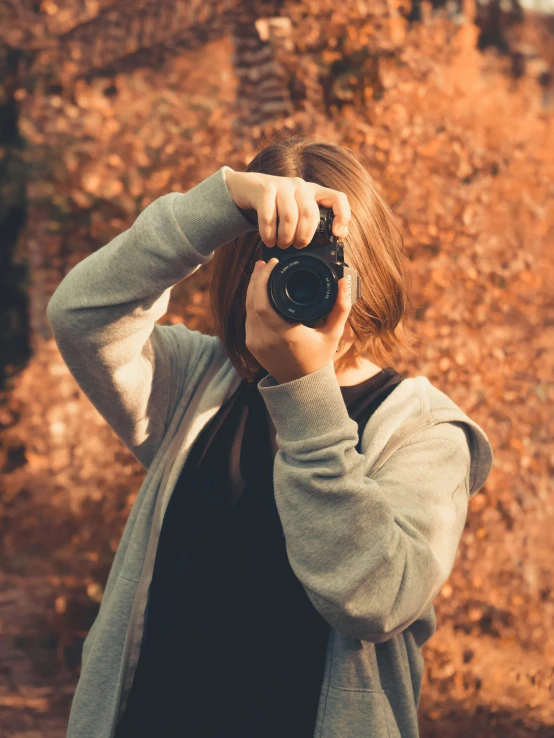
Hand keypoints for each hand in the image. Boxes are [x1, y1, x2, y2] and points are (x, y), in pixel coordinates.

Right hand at [224, 167, 349, 246]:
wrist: (246, 189)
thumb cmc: (275, 206)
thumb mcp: (295, 211)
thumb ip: (310, 223)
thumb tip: (333, 238)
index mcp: (313, 192)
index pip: (338, 198)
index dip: (342, 216)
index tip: (336, 234)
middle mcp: (300, 186)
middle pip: (310, 213)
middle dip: (304, 236)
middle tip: (297, 246)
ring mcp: (282, 185)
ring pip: (290, 216)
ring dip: (285, 237)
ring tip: (281, 245)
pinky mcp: (264, 189)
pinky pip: (269, 216)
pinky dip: (268, 233)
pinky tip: (268, 240)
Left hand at [226, 167, 352, 382]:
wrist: (302, 385)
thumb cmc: (319, 358)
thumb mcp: (333, 334)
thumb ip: (340, 308)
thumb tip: (344, 283)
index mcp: (285, 334)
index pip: (264, 301)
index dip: (264, 279)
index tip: (273, 263)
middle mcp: (266, 338)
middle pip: (252, 301)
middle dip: (257, 279)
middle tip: (265, 263)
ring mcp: (255, 342)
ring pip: (247, 308)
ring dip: (252, 289)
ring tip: (261, 272)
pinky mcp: (251, 345)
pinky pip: (248, 318)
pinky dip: (252, 302)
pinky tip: (258, 291)